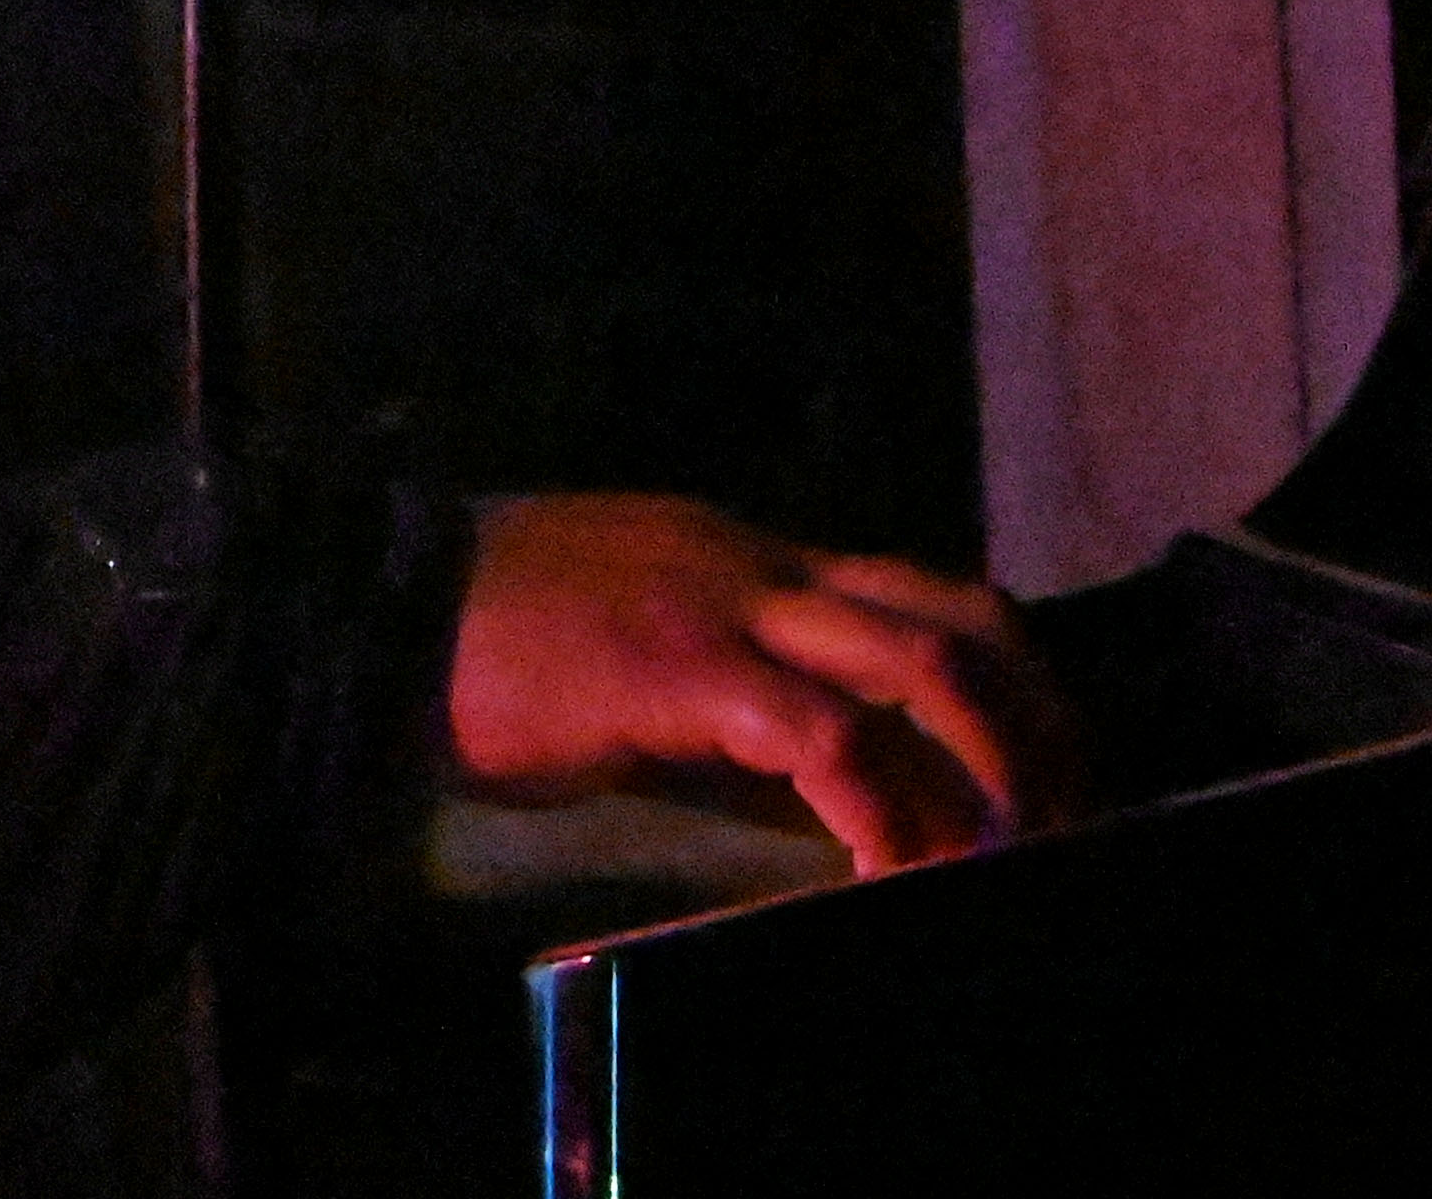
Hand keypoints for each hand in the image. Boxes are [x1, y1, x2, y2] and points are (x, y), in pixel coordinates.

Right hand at [445, 493, 1080, 876]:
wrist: (368, 606)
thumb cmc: (481, 639)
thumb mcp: (627, 641)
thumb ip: (715, 680)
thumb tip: (796, 773)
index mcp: (749, 557)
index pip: (922, 598)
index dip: (1005, 686)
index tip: (1041, 774)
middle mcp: (760, 566)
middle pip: (957, 617)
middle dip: (1033, 724)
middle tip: (1063, 824)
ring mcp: (724, 608)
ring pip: (919, 665)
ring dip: (987, 770)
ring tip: (1004, 859)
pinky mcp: (680, 670)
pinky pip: (823, 737)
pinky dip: (883, 812)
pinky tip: (894, 875)